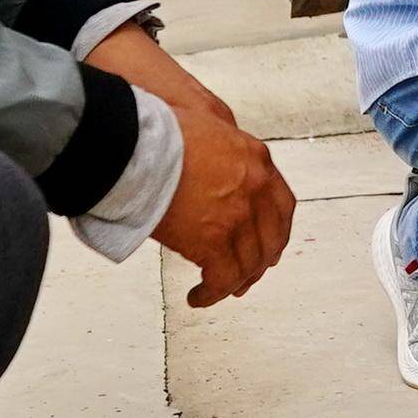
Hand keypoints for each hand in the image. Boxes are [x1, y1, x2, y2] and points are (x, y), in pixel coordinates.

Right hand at [159, 101, 296, 306]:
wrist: (137, 145)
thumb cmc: (159, 131)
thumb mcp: (206, 120)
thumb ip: (220, 141)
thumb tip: (215, 154)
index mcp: (256, 159)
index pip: (281, 203)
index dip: (276, 229)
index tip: (268, 244)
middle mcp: (256, 189)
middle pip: (271, 237)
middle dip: (261, 261)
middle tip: (247, 276)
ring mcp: (238, 216)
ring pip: (249, 262)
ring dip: (235, 282)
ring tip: (217, 290)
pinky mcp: (214, 241)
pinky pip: (223, 278)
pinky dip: (213, 293)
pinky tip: (198, 297)